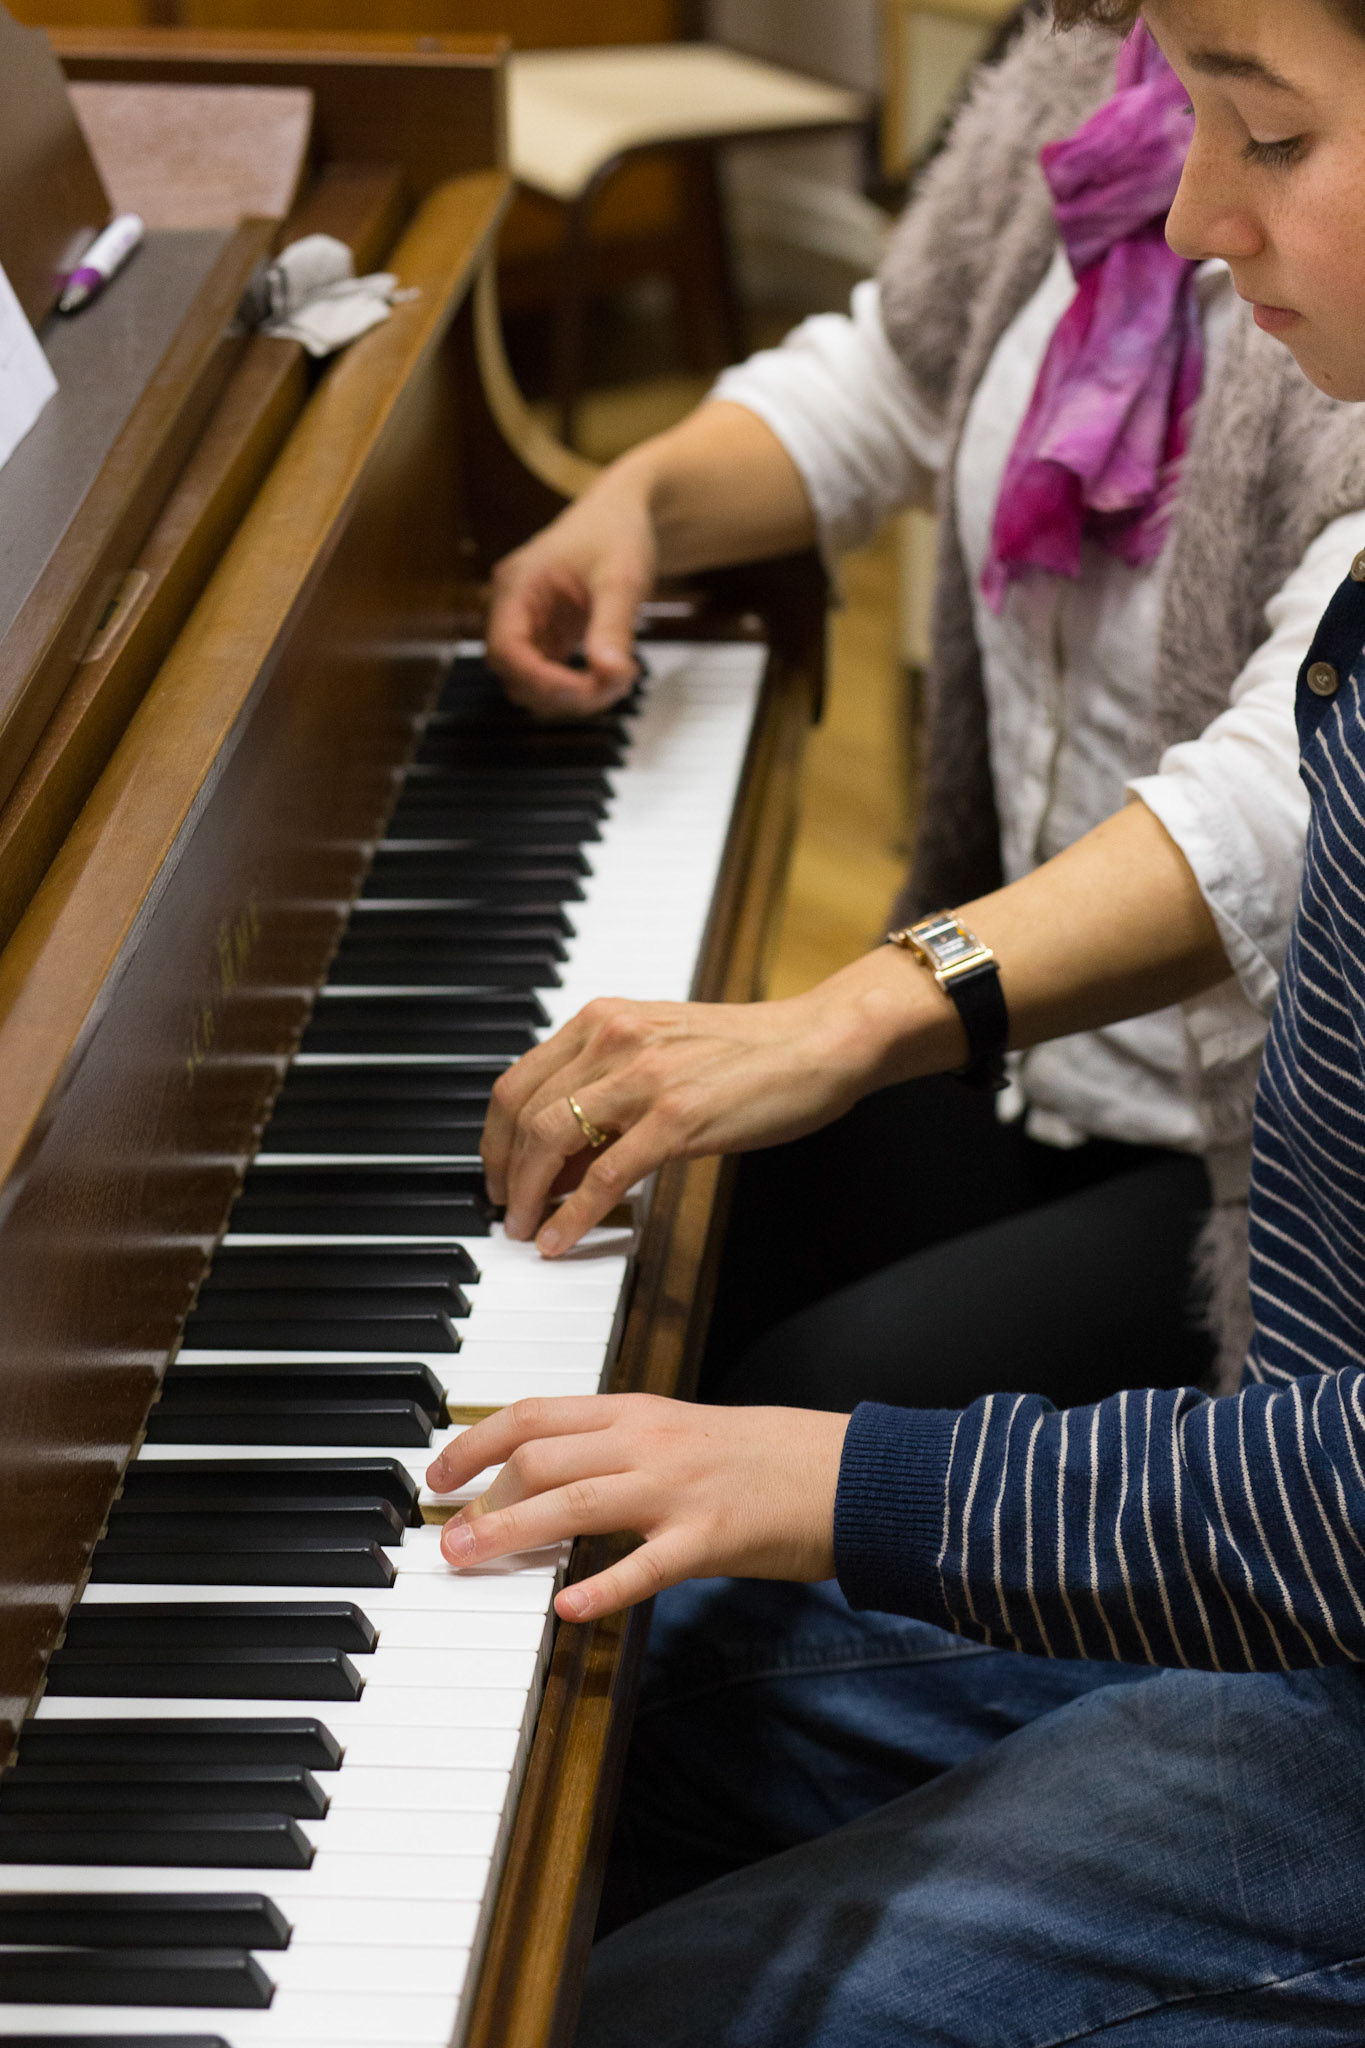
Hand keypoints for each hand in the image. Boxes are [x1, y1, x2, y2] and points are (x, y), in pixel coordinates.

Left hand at [427, 1394, 850, 1620]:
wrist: (845, 1471)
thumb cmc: (761, 1457)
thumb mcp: (679, 1435)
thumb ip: (616, 1450)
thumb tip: (545, 1481)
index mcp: (637, 1410)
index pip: (535, 1414)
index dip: (476, 1441)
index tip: (440, 1473)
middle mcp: (648, 1441)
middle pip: (540, 1456)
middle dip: (480, 1498)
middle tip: (446, 1537)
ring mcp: (678, 1488)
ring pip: (573, 1501)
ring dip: (509, 1532)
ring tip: (468, 1560)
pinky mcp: (711, 1539)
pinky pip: (646, 1564)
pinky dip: (602, 1588)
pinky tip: (567, 1610)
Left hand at [482, 950, 963, 1254]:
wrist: (820, 1042)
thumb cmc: (749, 1052)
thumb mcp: (661, 1051)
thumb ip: (608, 1089)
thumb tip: (560, 1153)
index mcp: (603, 1019)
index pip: (517, 1081)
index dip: (495, 1139)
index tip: (498, 1175)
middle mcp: (613, 1038)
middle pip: (522, 1114)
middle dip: (504, 1174)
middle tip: (509, 1212)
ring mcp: (644, 1076)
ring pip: (550, 1141)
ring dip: (528, 1197)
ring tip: (528, 1231)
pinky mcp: (678, 1116)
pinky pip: (604, 1174)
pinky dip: (573, 1215)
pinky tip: (563, 1240)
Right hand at [485, 460, 656, 715]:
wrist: (623, 514)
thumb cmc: (615, 530)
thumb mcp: (620, 577)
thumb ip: (613, 627)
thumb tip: (609, 673)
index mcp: (517, 585)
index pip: (506, 649)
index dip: (541, 680)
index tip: (585, 691)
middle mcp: (514, 606)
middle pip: (514, 674)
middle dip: (561, 693)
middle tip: (612, 688)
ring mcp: (529, 623)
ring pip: (530, 681)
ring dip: (570, 695)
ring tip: (616, 680)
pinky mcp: (546, 634)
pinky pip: (549, 674)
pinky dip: (577, 685)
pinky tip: (610, 674)